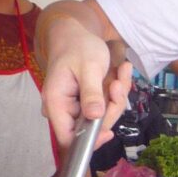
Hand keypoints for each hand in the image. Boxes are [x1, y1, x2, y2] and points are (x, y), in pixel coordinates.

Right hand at [40, 18, 130, 149]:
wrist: (75, 34)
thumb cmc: (78, 47)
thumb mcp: (88, 67)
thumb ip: (90, 92)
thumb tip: (94, 117)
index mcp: (56, 103)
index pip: (67, 138)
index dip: (88, 141)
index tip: (109, 131)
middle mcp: (63, 109)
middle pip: (92, 128)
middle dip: (111, 107)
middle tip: (118, 83)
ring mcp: (76, 107)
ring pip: (103, 116)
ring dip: (117, 96)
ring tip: (121, 72)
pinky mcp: (86, 103)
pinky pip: (106, 106)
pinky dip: (116, 91)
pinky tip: (120, 72)